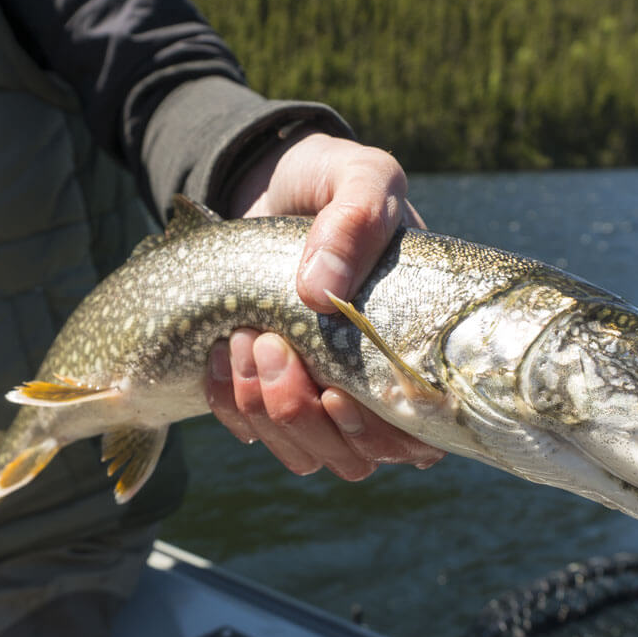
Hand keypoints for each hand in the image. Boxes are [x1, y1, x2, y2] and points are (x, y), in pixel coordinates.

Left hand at [205, 131, 445, 480]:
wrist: (272, 182)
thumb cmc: (334, 182)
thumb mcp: (360, 178)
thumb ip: (355, 220)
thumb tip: (320, 291)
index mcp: (419, 352)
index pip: (419, 441)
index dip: (378, 436)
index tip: (335, 394)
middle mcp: (377, 391)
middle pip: (350, 458)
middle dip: (298, 411)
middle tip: (266, 342)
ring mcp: (322, 400)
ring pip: (302, 453)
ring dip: (263, 407)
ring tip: (240, 338)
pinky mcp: (270, 394)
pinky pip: (251, 432)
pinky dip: (229, 400)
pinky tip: (218, 350)